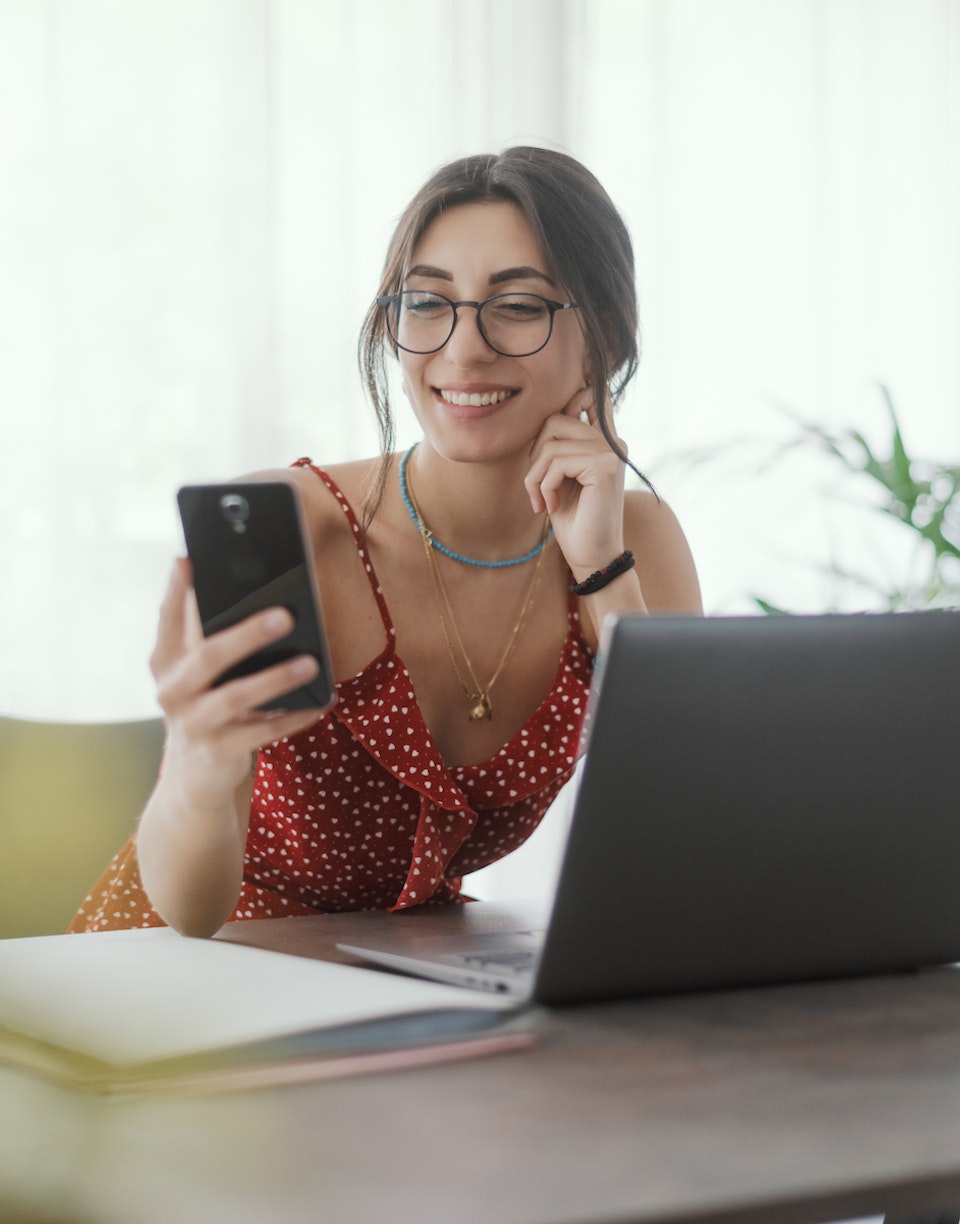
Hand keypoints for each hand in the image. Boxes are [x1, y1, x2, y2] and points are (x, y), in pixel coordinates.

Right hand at [150, 558, 326, 811]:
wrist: (194, 775)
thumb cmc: (207, 704)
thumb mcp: (198, 672)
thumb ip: (212, 636)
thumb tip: (259, 593)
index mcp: (166, 660)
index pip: (168, 618)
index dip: (177, 589)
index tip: (189, 558)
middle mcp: (172, 690)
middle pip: (208, 655)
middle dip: (247, 633)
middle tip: (285, 614)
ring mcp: (193, 723)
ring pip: (235, 697)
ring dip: (276, 678)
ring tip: (310, 663)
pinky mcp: (218, 752)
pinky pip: (262, 731)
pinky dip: (294, 716)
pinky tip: (320, 702)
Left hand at [524, 384, 627, 579]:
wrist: (591, 556)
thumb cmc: (573, 519)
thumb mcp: (560, 477)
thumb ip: (559, 447)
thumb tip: (545, 416)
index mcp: (603, 440)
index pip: (592, 394)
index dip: (575, 393)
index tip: (561, 417)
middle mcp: (611, 441)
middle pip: (553, 419)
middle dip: (533, 454)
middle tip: (534, 486)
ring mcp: (610, 452)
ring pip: (551, 443)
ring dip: (535, 476)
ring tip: (540, 500)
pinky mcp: (605, 466)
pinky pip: (556, 462)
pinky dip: (543, 486)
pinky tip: (549, 506)